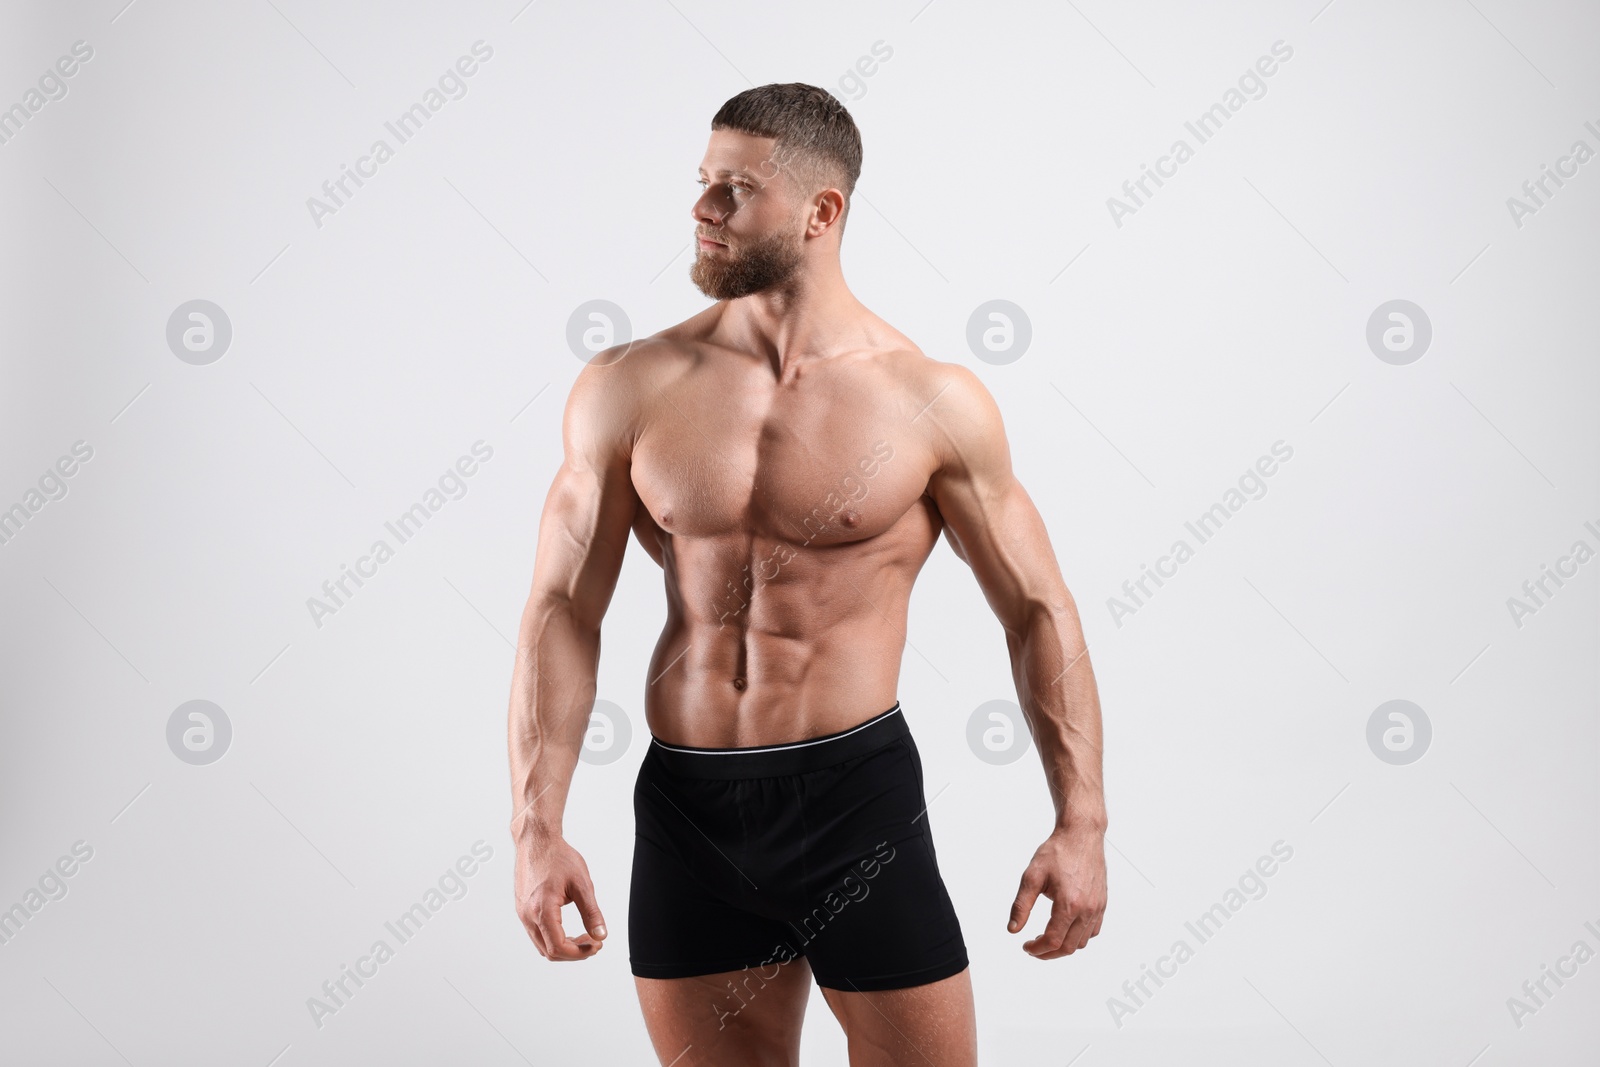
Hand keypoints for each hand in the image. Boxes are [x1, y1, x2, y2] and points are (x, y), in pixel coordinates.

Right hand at [514, 834, 607, 960]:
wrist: (536, 840)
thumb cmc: (558, 857)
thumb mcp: (582, 884)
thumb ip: (591, 913)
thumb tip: (600, 935)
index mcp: (542, 909)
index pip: (558, 947)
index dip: (580, 953)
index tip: (597, 944)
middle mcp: (528, 915)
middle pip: (549, 951)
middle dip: (574, 953)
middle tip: (594, 942)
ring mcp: (522, 913)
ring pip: (542, 945)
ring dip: (564, 947)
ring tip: (584, 937)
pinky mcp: (522, 909)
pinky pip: (537, 934)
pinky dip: (553, 938)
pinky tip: (568, 930)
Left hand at [1007, 826, 1106, 958]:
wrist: (1081, 835)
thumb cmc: (1056, 852)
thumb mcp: (1032, 877)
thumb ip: (1021, 905)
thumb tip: (1013, 930)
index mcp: (1069, 905)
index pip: (1053, 941)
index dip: (1037, 949)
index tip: (1025, 946)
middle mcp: (1087, 910)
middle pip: (1068, 948)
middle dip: (1048, 953)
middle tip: (1033, 947)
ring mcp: (1097, 907)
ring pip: (1082, 942)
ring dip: (1064, 946)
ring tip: (1047, 937)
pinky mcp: (1102, 903)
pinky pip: (1093, 930)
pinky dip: (1079, 936)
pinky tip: (1065, 928)